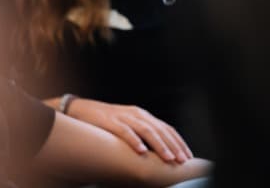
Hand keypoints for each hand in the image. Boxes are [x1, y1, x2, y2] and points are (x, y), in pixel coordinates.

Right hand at [67, 98, 192, 162]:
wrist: (81, 110)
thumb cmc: (106, 122)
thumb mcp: (128, 125)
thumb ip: (143, 134)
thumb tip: (161, 152)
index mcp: (142, 115)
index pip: (166, 128)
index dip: (178, 141)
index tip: (188, 156)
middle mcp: (136, 114)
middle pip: (160, 129)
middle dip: (173, 145)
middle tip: (182, 160)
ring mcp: (123, 117)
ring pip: (146, 130)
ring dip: (159, 145)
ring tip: (168, 158)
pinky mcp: (110, 121)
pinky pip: (124, 131)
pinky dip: (134, 140)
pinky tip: (141, 151)